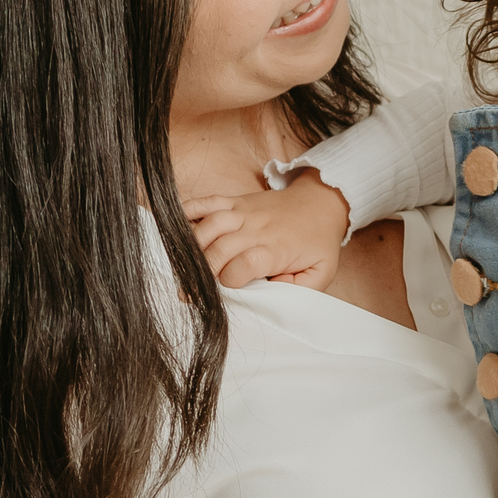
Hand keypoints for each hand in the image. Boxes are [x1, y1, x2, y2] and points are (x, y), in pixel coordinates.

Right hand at [184, 171, 349, 290]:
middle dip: (204, 271)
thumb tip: (268, 296)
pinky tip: (175, 228)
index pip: (245, 263)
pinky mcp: (235, 201)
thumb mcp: (321, 272)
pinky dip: (187, 211)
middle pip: (221, 247)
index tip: (226, 291)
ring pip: (210, 224)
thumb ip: (298, 289)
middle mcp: (257, 227)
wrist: (321, 202)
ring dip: (192, 246)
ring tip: (183, 266)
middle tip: (191, 290)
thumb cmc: (318, 241)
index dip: (230, 281)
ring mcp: (243, 211)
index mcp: (277, 248)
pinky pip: (206, 202)